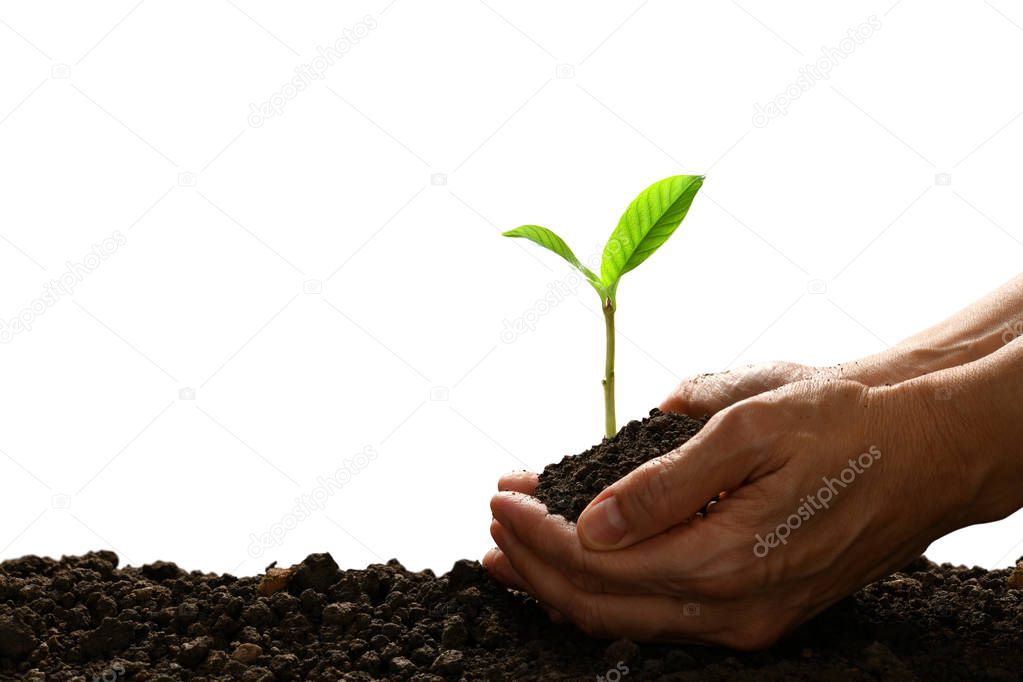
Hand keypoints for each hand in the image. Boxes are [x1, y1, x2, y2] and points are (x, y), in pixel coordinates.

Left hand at [485, 379, 980, 648]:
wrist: (929, 444)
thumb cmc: (844, 420)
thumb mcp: (751, 428)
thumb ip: (668, 483)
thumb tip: (595, 522)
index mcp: (728, 561)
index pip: (599, 566)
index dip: (538, 537)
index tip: (498, 498)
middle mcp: (735, 609)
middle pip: (603, 606)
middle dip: (535, 566)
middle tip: (492, 524)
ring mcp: (750, 619)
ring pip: (630, 619)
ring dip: (565, 583)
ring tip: (515, 548)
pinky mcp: (760, 610)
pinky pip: (665, 615)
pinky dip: (611, 589)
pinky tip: (585, 562)